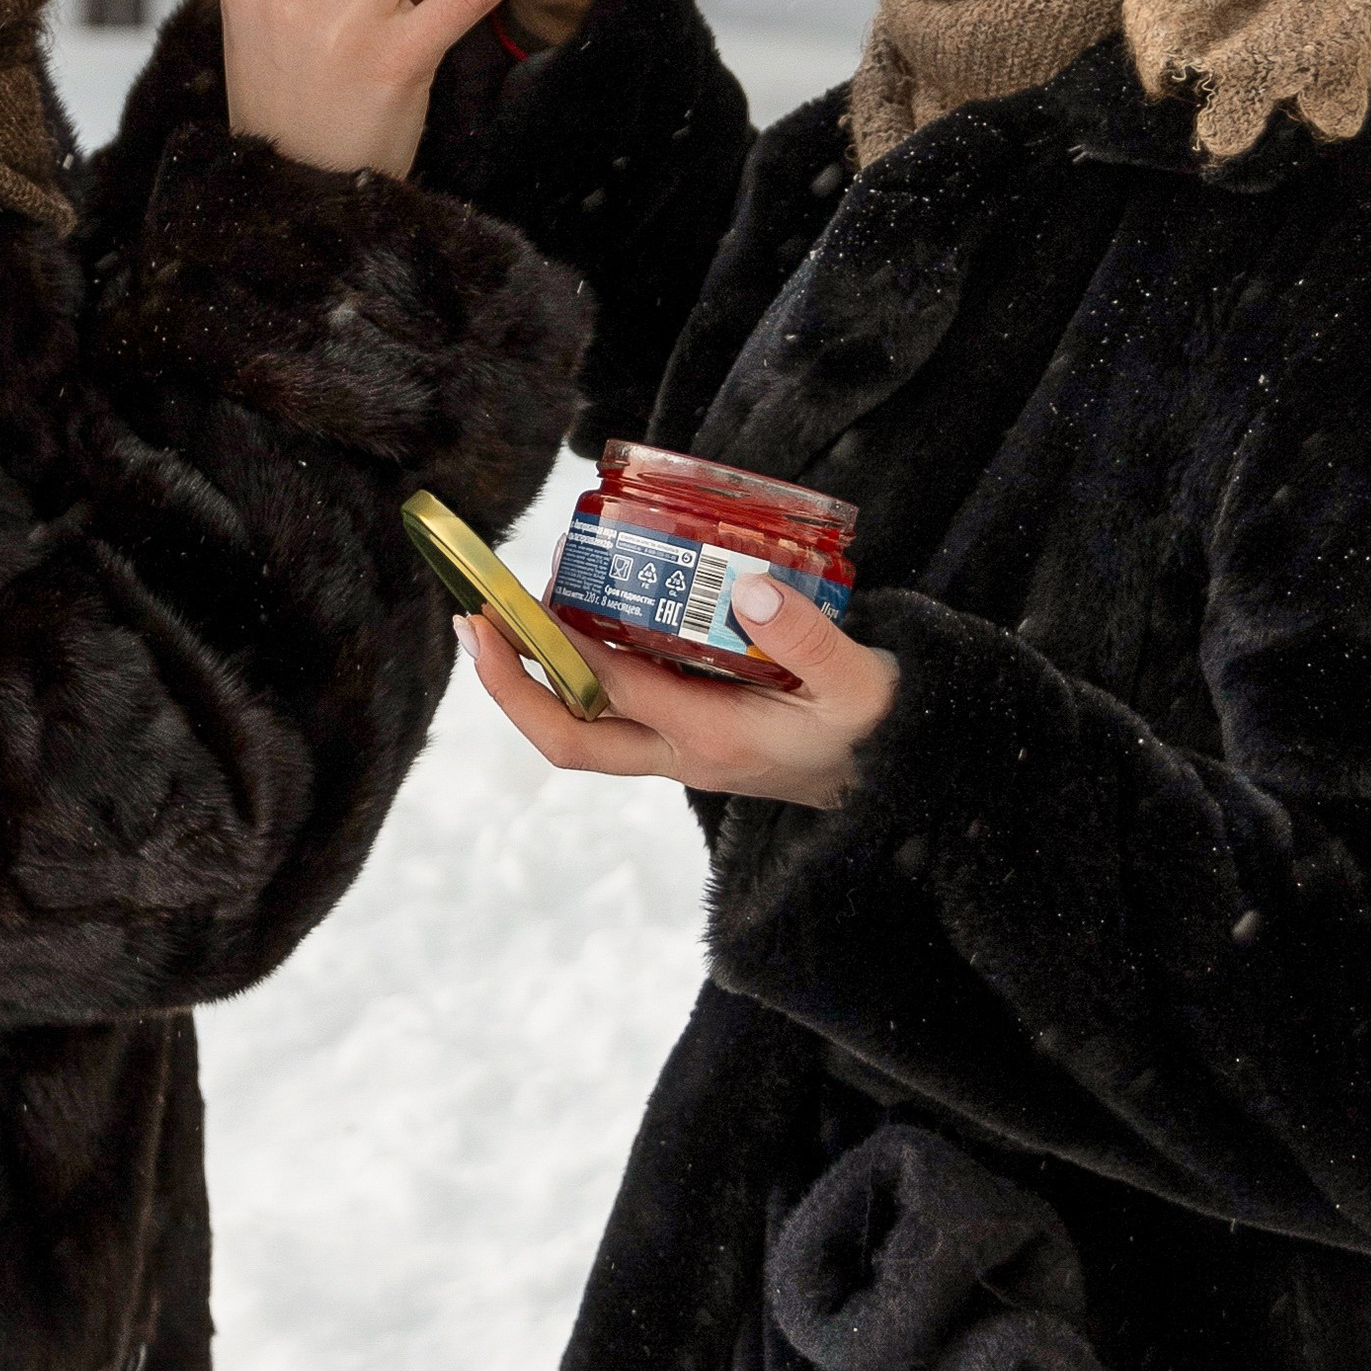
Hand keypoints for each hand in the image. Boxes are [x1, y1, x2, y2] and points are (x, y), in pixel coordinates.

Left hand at [458, 572, 897, 810]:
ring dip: (535, 682)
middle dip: (510, 686)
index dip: (556, 648)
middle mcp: (683, 754)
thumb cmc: (877, 729)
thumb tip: (746, 589)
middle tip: (474, 622)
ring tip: (504, 618)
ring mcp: (680, 753)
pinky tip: (569, 629)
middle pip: (569, 739)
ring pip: (583, 732)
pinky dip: (575, 677)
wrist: (896, 781)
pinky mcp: (688, 739)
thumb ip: (809, 639)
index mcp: (714, 737)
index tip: (518, 600)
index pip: (612, 691)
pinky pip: (611, 715)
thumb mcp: (859, 685)